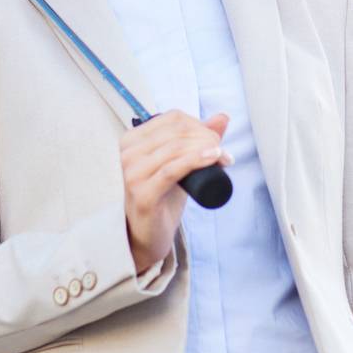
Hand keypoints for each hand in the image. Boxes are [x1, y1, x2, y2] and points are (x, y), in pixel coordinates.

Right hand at [119, 109, 233, 274]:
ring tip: (223, 159)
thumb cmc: (163, 196)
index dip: (200, 124)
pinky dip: (196, 160)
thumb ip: (198, 139)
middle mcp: (128, 153)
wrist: (148, 234)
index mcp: (133, 139)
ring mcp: (133, 174)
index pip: (173, 118)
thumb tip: (222, 117)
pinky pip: (172, 170)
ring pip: (177, 149)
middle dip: (206, 137)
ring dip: (206, 149)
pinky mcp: (142, 194)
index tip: (216, 140)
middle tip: (222, 152)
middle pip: (177, 132)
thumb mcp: (180, 163)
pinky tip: (214, 157)